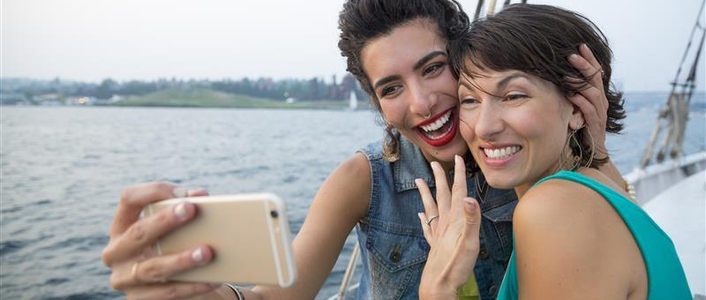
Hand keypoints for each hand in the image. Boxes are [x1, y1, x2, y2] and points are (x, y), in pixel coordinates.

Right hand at [102, 182, 220, 299]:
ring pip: (153, 268)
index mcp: (121, 226)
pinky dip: (191, 286)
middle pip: (138, 233)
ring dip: (181, 259)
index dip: (154, 191)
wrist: (171, 285)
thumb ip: (184, 209)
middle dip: (165, 221)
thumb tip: (202, 197)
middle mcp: (116, 252)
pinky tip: (212, 279)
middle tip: (191, 209)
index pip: (129, 199)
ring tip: (207, 252)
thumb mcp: (171, 228)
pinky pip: (167, 292)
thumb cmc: (174, 245)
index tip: (182, 193)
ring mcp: (124, 278)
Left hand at [415, 156, 480, 298]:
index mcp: (454, 219)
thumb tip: (469, 197)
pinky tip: (421, 216)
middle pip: (442, 195)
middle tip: (434, 163)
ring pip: (430, 208)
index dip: (458, 174)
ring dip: (426, 194)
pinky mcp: (435, 244)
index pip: (458, 191)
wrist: (439, 284)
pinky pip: (428, 227)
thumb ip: (471, 219)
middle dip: (439, 178)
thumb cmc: (456, 265)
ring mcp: (438, 233)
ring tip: (418, 181)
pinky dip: (424, 219)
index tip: (458, 158)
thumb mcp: (470, 241)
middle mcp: (444, 223)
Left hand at [567, 43, 609, 158]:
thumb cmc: (580, 127)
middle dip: (584, 65)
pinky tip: (571, 95)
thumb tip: (558, 76)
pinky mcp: (595, 125)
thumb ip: (572, 93)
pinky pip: (590, 111)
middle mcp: (601, 101)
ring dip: (580, 82)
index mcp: (597, 95)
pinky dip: (581, 102)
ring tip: (567, 74)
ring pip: (593, 93)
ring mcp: (600, 113)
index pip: (595, 72)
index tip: (581, 45)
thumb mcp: (575, 106)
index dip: (589, 59)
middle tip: (572, 54)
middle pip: (595, 79)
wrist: (592, 152)